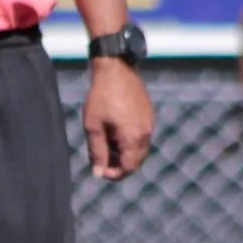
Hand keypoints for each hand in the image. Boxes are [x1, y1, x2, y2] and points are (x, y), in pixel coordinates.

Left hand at [83, 57, 154, 180]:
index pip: (128, 168)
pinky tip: (114, 132)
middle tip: (101, 159)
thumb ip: (97, 152)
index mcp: (133, 137)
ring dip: (124, 153)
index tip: (99, 170)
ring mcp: (149, 123)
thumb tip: (98, 173)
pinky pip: (142, 136)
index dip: (114, 174)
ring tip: (106, 144)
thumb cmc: (101, 96)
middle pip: (136, 161)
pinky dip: (130, 141)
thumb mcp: (93, 126)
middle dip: (119, 165)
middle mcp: (146, 133)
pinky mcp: (148, 114)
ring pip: (140, 149)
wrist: (115, 68)